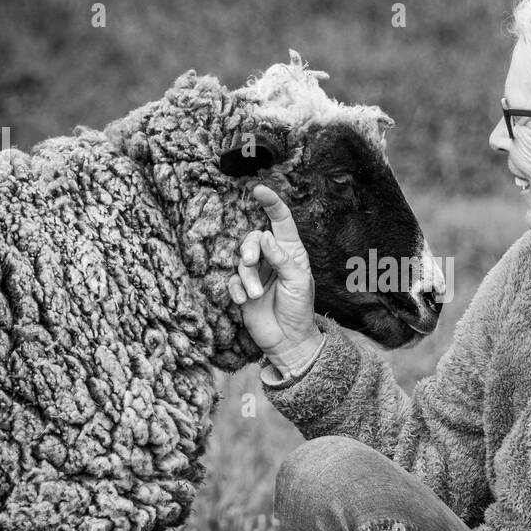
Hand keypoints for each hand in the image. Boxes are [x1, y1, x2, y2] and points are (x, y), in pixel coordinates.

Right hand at [228, 185, 319, 366]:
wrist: (288, 340)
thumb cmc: (299, 309)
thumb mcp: (298, 281)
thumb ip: (281, 258)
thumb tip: (265, 236)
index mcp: (291, 251)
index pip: (280, 221)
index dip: (271, 204)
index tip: (258, 189)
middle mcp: (272, 258)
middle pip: (253, 238)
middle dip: (249, 249)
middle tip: (251, 263)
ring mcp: (257, 273)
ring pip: (241, 260)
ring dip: (247, 277)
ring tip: (256, 295)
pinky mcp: (243, 289)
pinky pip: (232, 280)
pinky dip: (236, 289)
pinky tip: (244, 301)